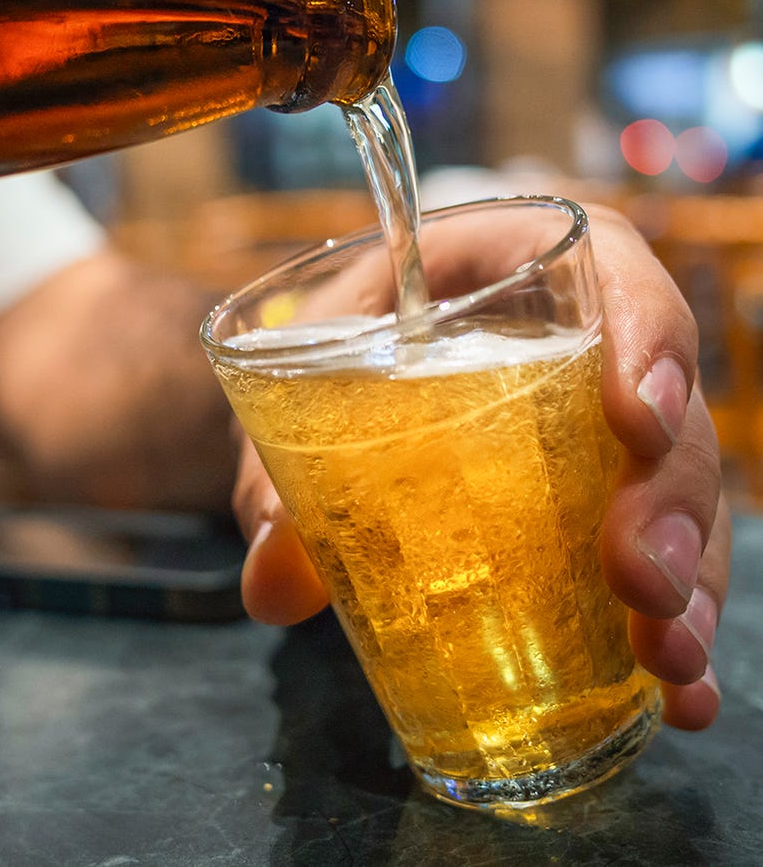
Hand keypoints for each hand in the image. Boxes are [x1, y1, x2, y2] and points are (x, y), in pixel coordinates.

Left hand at [231, 204, 728, 731]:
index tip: (638, 422)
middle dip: (669, 496)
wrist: (323, 376)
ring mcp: (595, 422)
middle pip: (664, 402)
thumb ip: (279, 476)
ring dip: (687, 577)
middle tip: (638, 583)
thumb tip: (272, 587)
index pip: (607, 267)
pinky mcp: (596, 494)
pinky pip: (660, 545)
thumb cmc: (324, 350)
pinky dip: (671, 618)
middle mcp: (576, 341)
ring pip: (679, 488)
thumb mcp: (294, 385)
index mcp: (507, 267)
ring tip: (668, 662)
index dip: (646, 333)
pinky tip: (678, 691)